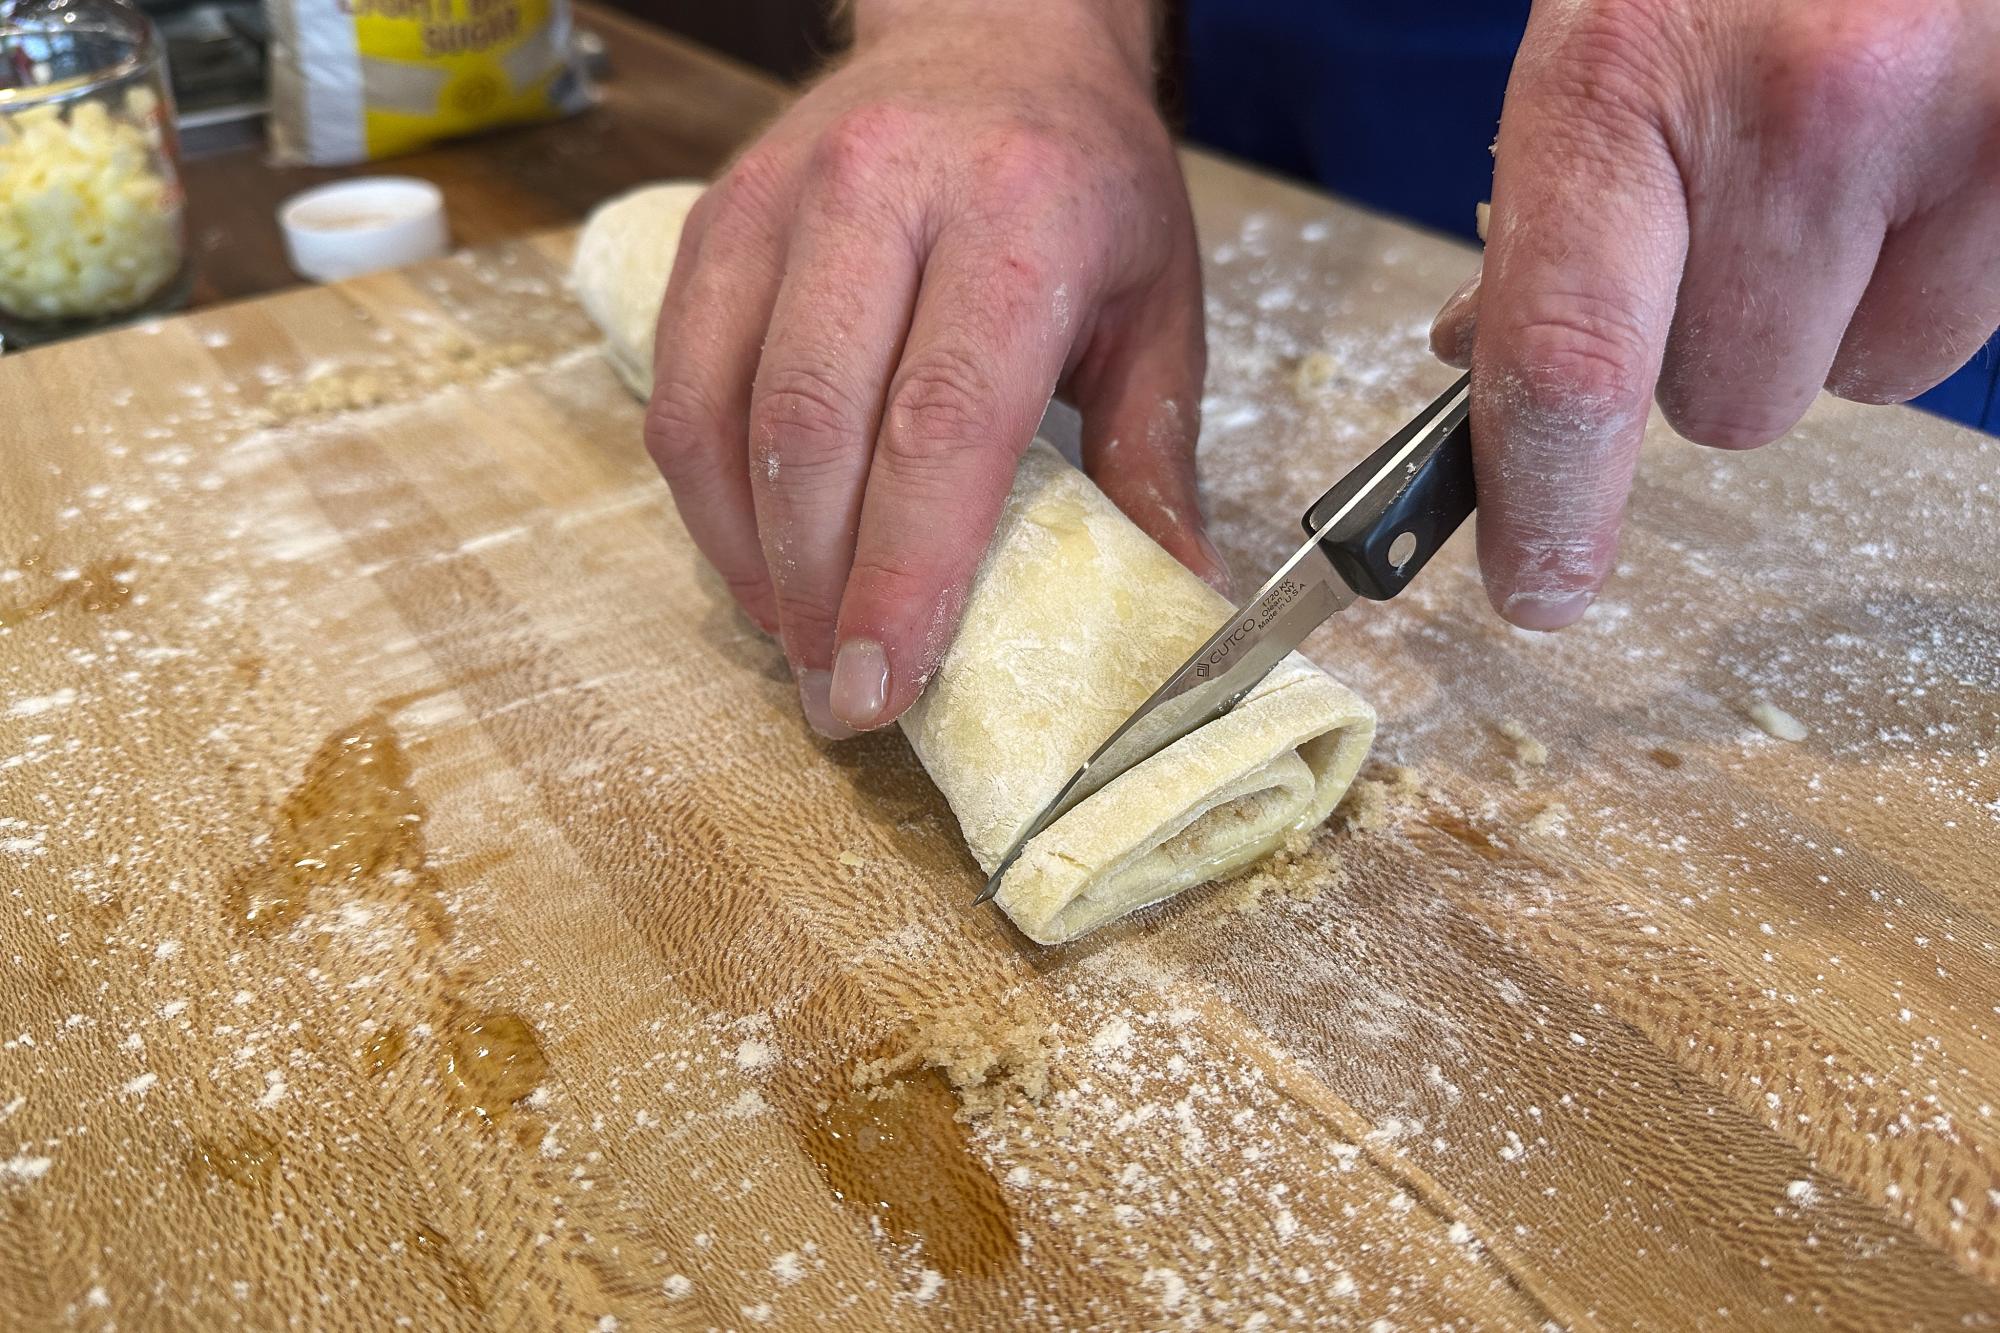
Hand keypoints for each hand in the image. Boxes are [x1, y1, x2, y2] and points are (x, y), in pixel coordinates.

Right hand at [645, 0, 1220, 736]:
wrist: (992, 27)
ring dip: (751, 554)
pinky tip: (754, 554)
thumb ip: (1156, 452)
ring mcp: (781, 202)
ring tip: (797, 636)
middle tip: (840, 692)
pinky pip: (677, 381)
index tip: (885, 682)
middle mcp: (884, 196)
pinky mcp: (716, 220)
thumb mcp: (1159, 302)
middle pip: (815, 428)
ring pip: (724, 411)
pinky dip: (706, 492)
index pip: (942, 423)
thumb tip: (1180, 593)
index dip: (904, 571)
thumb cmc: (1084, 178)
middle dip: (818, 588)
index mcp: (1018, 221)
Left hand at [1430, 0, 1999, 628]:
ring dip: (1831, 314)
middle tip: (1732, 219)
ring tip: (1836, 171)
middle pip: (1726, 402)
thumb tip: (1481, 368)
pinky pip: (1958, 330)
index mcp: (1628, 75)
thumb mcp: (1602, 42)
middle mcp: (1805, 104)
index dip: (1549, 504)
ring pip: (1860, 380)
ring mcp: (1957, 122)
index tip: (1539, 583)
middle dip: (1713, 347)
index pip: (1565, 362)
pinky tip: (1906, 170)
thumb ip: (1550, 215)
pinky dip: (1923, 278)